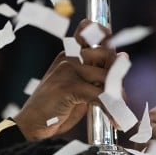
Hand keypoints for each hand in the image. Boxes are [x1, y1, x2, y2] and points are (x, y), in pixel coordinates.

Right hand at [12, 20, 119, 140]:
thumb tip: (124, 55)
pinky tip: (115, 119)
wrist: (32, 125)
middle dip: (117, 74)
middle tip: (117, 93)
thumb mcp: (78, 85)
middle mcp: (69, 57)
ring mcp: (68, 70)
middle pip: (107, 54)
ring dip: (116, 95)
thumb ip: (97, 70)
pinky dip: (111, 108)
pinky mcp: (69, 87)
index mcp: (69, 54)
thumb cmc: (56, 106)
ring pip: (106, 76)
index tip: (115, 51)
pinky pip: (100, 94)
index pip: (88, 29)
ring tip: (117, 107)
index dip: (104, 34)